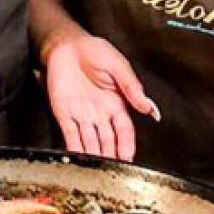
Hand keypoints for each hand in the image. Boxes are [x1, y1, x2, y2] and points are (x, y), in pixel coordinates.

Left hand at [43, 32, 159, 160]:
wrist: (66, 44)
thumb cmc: (94, 51)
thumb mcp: (117, 65)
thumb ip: (132, 87)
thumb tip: (150, 107)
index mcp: (116, 104)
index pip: (124, 130)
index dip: (127, 143)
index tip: (129, 156)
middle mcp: (99, 114)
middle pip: (107, 140)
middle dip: (111, 155)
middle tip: (114, 170)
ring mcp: (81, 115)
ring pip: (90, 141)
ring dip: (94, 155)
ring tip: (98, 168)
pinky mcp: (63, 113)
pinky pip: (69, 134)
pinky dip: (73, 147)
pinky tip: (78, 158)